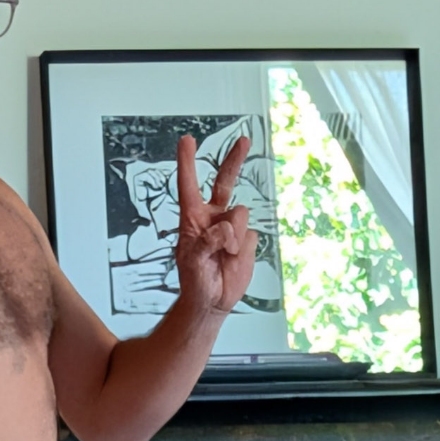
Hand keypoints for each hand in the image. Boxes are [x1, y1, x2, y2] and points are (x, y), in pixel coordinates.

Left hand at [173, 134, 256, 315]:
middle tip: (243, 140)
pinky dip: (244, 249)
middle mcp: (213, 217)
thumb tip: (224, 229)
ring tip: (224, 256)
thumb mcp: (192, 263)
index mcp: (193, 218)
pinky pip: (251, 235)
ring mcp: (232, 227)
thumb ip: (205, 244)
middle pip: (225, 182)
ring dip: (234, 237)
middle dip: (234, 160)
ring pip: (241, 214)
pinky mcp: (246, 239)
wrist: (213, 301)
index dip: (188, 162)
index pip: (189, 185)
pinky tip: (234, 260)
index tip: (188, 140)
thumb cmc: (195, 282)